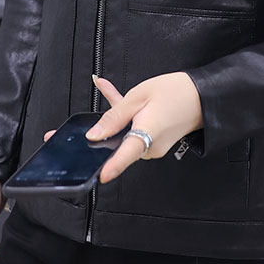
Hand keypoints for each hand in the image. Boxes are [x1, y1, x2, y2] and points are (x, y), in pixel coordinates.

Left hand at [43, 72, 202, 184]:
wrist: (205, 96)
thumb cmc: (176, 92)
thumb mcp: (140, 96)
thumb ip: (114, 115)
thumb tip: (94, 135)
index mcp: (148, 134)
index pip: (125, 154)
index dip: (111, 166)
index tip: (99, 176)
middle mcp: (149, 146)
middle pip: (116, 144)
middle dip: (95, 135)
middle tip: (58, 136)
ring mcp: (151, 147)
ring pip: (123, 134)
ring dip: (113, 118)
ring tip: (102, 86)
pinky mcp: (153, 142)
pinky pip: (132, 131)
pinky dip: (124, 116)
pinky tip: (108, 89)